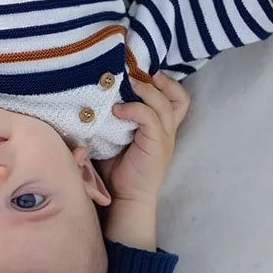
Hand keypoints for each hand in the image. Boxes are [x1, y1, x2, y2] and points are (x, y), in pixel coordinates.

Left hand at [100, 72, 189, 248]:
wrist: (126, 199)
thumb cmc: (118, 170)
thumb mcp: (117, 139)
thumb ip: (115, 120)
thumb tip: (93, 99)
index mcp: (161, 129)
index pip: (176, 100)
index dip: (167, 84)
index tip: (145, 73)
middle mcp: (167, 131)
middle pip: (179, 98)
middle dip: (163, 82)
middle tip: (139, 73)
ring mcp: (164, 138)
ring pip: (163, 103)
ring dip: (144, 90)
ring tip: (125, 84)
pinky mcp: (156, 145)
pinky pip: (149, 117)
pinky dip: (134, 108)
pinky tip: (117, 110)